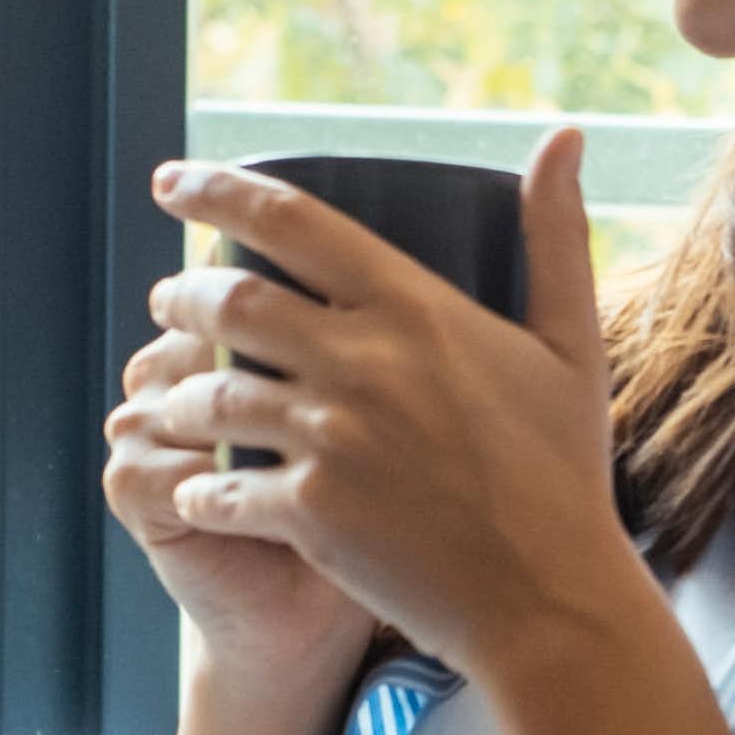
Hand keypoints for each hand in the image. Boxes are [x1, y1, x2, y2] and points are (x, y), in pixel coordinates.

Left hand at [143, 129, 633, 681]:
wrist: (550, 599)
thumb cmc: (562, 471)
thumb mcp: (571, 342)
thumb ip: (555, 233)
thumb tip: (563, 135)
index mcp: (414, 308)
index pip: (291, 222)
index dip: (217, 191)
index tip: (170, 182)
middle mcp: (361, 362)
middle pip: (229, 300)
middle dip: (179, 293)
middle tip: (164, 299)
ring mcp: (331, 439)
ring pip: (208, 392)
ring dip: (172, 388)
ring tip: (163, 388)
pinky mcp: (311, 513)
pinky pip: (218, 485)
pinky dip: (196, 483)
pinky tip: (194, 485)